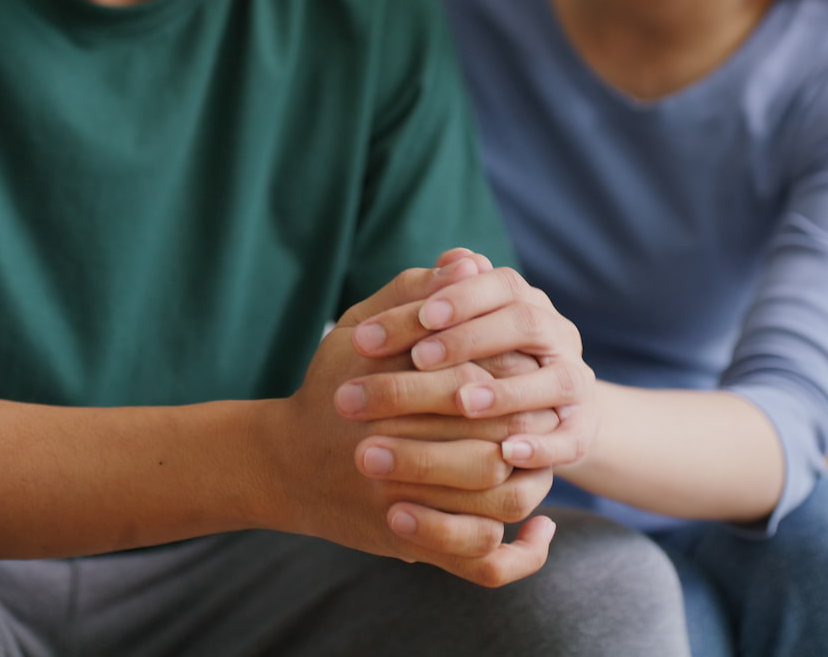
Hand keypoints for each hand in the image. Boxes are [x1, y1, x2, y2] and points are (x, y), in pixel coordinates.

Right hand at [259, 257, 556, 586]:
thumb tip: (471, 262)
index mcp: (397, 393)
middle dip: (531, 427)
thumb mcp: (359, 328)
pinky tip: (538, 530)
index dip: (514, 374)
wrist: (282, 463)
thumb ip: (414, 293)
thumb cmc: (328, 385)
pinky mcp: (411, 549)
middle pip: (502, 441)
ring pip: (502, 502)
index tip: (528, 365)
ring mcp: (408, 507)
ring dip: (534, 482)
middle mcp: (404, 454)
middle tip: (545, 413)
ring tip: (541, 462)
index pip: (481, 380)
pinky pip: (481, 564)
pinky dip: (519, 553)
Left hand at [345, 267, 600, 472]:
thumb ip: (450, 296)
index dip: (463, 296)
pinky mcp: (581, 431)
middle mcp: (556, 336)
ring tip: (462, 403)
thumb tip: (452, 257)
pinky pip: (570, 438)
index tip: (420, 315)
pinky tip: (505, 453)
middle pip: (526, 323)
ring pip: (554, 379)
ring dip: (507, 391)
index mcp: (525, 303)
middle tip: (419, 357)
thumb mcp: (457, 328)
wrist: (539, 415)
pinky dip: (541, 446)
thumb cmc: (477, 362)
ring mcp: (574, 383)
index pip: (501, 284)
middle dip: (471, 338)